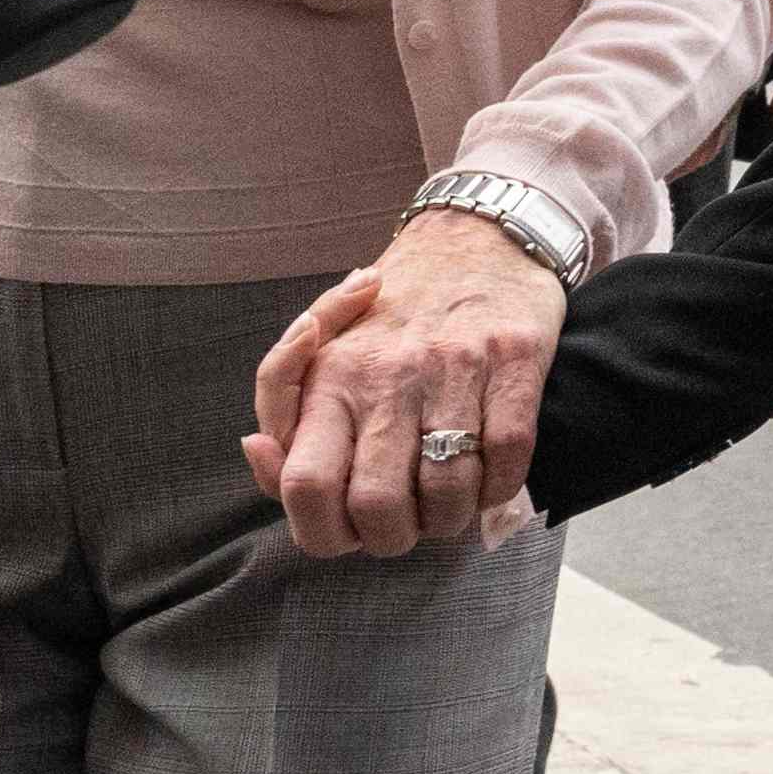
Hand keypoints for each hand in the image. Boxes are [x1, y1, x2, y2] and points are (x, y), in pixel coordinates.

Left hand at [248, 211, 566, 555]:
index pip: (303, 486)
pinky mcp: (514, 361)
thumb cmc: (392, 314)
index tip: (347, 528)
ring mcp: (453, 368)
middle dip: (393, 537)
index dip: (323, 533)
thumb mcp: (321, 351)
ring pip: (447, 492)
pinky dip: (499, 487)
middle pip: (377, 505)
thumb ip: (282, 413)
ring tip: (449, 502)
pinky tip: (489, 476)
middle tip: (404, 522)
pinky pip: (507, 458)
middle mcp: (387, 373)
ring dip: (450, 518)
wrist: (479, 236)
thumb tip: (258, 451)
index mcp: (330, 376)